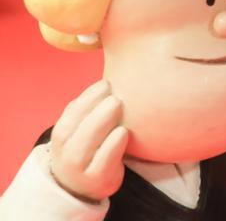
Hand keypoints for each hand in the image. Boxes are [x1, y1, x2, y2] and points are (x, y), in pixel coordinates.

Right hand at [48, 80, 127, 203]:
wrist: (85, 185)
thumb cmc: (90, 147)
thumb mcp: (83, 128)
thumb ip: (90, 108)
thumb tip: (109, 79)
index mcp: (62, 134)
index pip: (71, 113)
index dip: (87, 97)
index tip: (106, 84)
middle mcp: (65, 152)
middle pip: (74, 127)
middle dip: (94, 108)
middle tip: (115, 96)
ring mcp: (78, 168)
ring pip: (85, 145)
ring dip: (101, 122)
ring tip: (118, 105)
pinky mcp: (96, 180)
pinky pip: (102, 162)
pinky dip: (112, 146)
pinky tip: (123, 132)